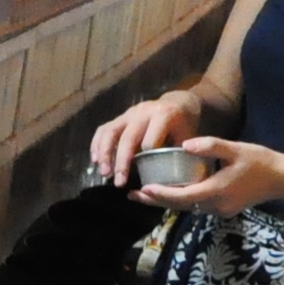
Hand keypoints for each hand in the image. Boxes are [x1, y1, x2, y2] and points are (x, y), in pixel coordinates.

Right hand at [91, 89, 206, 182]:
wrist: (179, 103)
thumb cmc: (184, 125)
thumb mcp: (187, 138)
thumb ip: (178, 155)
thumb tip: (168, 181)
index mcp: (164, 115)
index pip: (150, 140)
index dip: (146, 157)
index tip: (142, 174)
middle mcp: (144, 112)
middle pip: (128, 137)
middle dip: (121, 161)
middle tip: (118, 182)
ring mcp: (129, 113)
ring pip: (111, 131)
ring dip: (105, 153)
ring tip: (104, 173)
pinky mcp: (120, 116)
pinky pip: (104, 129)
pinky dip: (97, 145)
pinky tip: (95, 160)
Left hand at [138, 137, 283, 213]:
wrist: (281, 179)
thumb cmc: (259, 161)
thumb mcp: (235, 149)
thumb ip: (210, 146)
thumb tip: (185, 144)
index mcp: (216, 191)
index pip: (181, 196)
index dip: (160, 194)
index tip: (142, 189)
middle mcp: (215, 206)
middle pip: (179, 206)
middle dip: (155, 201)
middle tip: (131, 194)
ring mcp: (219, 210)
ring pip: (187, 208)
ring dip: (166, 201)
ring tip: (143, 194)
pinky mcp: (222, 209)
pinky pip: (196, 206)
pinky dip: (180, 200)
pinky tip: (169, 191)